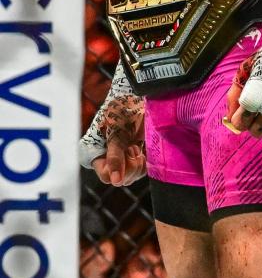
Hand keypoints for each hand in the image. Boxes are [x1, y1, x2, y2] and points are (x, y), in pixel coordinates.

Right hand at [79, 62, 146, 185]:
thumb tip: (115, 181)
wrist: (140, 96)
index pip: (106, 175)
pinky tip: (144, 149)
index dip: (116, 169)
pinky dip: (146, 162)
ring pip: (133, 176)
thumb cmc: (123, 110)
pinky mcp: (140, 156)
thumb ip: (115, 157)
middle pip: (121, 179)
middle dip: (129, 166)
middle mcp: (112, 158)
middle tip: (133, 147)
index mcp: (99, 153)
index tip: (126, 153)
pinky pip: (144, 170)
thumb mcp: (117, 133)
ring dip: (138, 163)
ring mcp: (126, 158)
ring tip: (137, 145)